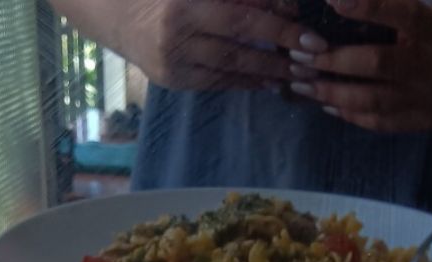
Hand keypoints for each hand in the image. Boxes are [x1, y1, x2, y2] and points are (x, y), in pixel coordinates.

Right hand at [114, 0, 322, 90]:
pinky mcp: (172, 79)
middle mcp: (177, 33)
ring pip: (228, 69)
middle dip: (279, 53)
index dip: (278, 26)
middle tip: (312, 59)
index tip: (309, 35)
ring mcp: (173, 60)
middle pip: (238, 45)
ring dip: (267, 72)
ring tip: (297, 75)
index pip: (241, 17)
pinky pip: (215, 82)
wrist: (119, 13)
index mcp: (186, 3)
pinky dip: (244, 82)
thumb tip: (285, 6)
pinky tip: (267, 82)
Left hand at [286, 0, 431, 131]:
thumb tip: (346, 13)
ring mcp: (427, 97)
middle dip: (332, 62)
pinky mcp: (424, 120)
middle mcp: (430, 64)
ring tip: (304, 86)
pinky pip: (380, 122)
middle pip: (374, 64)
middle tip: (300, 56)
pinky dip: (352, 114)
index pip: (398, 13)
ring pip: (371, 100)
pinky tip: (330, 106)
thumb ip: (396, 18)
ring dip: (332, 94)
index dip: (366, 7)